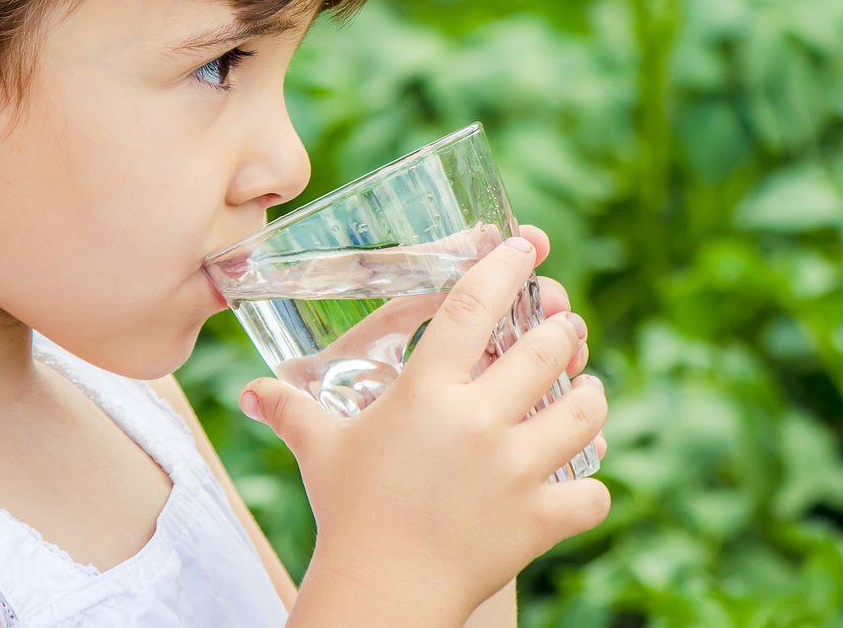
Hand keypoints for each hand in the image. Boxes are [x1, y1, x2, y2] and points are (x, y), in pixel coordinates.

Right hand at [240, 228, 609, 623]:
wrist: (380, 591)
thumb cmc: (349, 513)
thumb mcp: (321, 451)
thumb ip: (290, 410)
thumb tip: (249, 392)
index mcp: (426, 392)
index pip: (473, 306)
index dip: (504, 268)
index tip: (523, 250)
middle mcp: (477, 421)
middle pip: (547, 349)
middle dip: (562, 333)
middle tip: (562, 332)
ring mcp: (516, 469)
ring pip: (585, 410)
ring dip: (590, 396)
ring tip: (584, 392)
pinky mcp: (540, 518)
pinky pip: (594, 492)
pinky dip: (592, 486)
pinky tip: (579, 479)